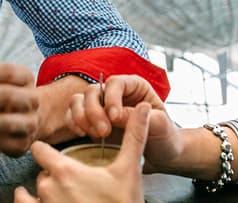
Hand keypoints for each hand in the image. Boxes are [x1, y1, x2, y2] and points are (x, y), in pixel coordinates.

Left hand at [13, 102, 150, 202]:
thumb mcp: (129, 171)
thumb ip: (134, 137)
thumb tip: (144, 107)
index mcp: (64, 171)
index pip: (39, 150)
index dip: (46, 150)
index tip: (53, 153)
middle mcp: (47, 189)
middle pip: (41, 173)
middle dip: (54, 175)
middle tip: (72, 180)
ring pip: (31, 193)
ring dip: (43, 193)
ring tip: (60, 196)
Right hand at [66, 74, 180, 172]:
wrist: (161, 155)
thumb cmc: (165, 136)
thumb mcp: (161, 125)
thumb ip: (139, 118)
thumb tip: (115, 116)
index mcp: (134, 86)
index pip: (115, 83)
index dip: (111, 98)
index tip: (114, 118)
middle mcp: (114, 94)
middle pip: (92, 91)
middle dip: (94, 111)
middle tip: (104, 132)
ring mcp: (100, 107)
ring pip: (78, 101)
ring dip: (81, 117)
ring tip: (96, 135)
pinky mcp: (91, 122)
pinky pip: (72, 116)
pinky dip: (74, 124)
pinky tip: (83, 134)